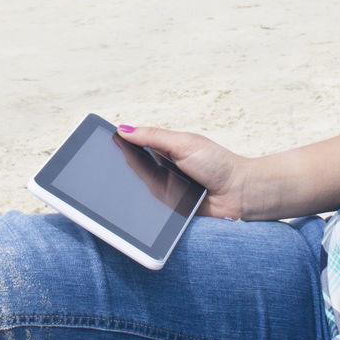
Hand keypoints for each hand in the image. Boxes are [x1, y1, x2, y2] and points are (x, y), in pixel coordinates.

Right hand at [115, 125, 251, 219]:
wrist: (240, 194)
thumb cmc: (218, 164)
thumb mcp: (183, 143)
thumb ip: (154, 137)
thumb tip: (123, 129)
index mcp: (165, 148)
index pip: (135, 145)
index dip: (119, 144)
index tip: (100, 143)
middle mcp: (163, 169)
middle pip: (132, 169)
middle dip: (120, 168)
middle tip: (104, 167)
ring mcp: (166, 189)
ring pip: (138, 190)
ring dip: (131, 189)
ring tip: (119, 186)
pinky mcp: (169, 210)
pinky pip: (151, 208)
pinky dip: (144, 206)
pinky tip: (136, 204)